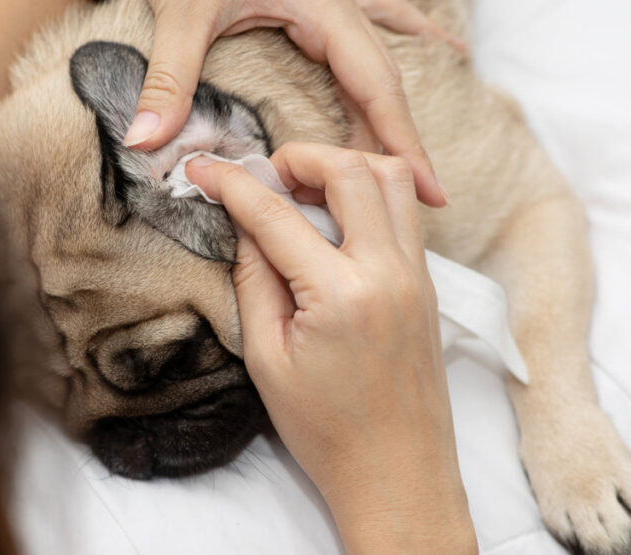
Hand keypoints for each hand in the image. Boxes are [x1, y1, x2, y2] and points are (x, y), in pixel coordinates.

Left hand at [92, 0, 453, 205]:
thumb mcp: (182, 8)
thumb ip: (170, 80)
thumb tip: (147, 144)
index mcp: (321, 4)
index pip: (376, 86)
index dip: (402, 141)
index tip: (430, 190)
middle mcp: (335, 0)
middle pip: (384, 80)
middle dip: (402, 139)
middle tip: (425, 199)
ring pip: (377, 57)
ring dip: (394, 106)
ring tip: (415, 158)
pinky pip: (372, 19)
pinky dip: (402, 37)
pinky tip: (439, 43)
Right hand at [185, 143, 475, 553]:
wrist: (399, 475)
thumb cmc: (327, 430)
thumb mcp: (267, 359)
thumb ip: (254, 280)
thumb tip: (245, 225)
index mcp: (341, 294)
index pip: (276, 213)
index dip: (232, 183)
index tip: (203, 168)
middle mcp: (389, 272)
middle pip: (351, 168)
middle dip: (299, 156)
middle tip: (264, 176)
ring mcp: (417, 275)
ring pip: (391, 178)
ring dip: (343, 167)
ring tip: (303, 191)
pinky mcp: (427, 284)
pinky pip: (405, 212)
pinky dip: (369, 194)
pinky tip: (335, 219)